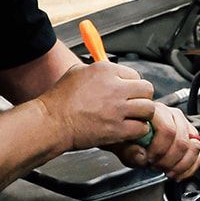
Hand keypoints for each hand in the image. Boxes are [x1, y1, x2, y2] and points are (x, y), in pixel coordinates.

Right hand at [36, 60, 155, 152]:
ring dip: (143, 114)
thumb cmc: (59, 100)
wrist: (51, 122)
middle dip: (143, 97)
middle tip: (135, 104)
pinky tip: (129, 130)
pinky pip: (141, 128)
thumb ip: (97, 70)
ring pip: (148, 109)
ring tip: (134, 118)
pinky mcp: (117, 129)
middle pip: (147, 90)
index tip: (129, 92)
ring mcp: (117, 109)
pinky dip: (138, 130)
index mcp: (106, 71)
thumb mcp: (77, 72)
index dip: (132, 85)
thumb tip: (110, 72)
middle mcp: (115, 88)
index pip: (135, 75)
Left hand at [119, 103, 199, 181]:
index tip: (149, 160)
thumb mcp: (121, 144)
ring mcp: (184, 125)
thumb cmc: (128, 138)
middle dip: (170, 160)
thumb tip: (142, 155)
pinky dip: (190, 167)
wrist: (131, 136)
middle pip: (182, 141)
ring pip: (194, 146)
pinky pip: (199, 153)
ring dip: (181, 164)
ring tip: (167, 170)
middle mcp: (172, 115)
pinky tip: (179, 173)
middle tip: (158, 167)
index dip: (159, 150)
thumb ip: (129, 151)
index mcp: (155, 112)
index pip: (167, 130)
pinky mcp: (191, 136)